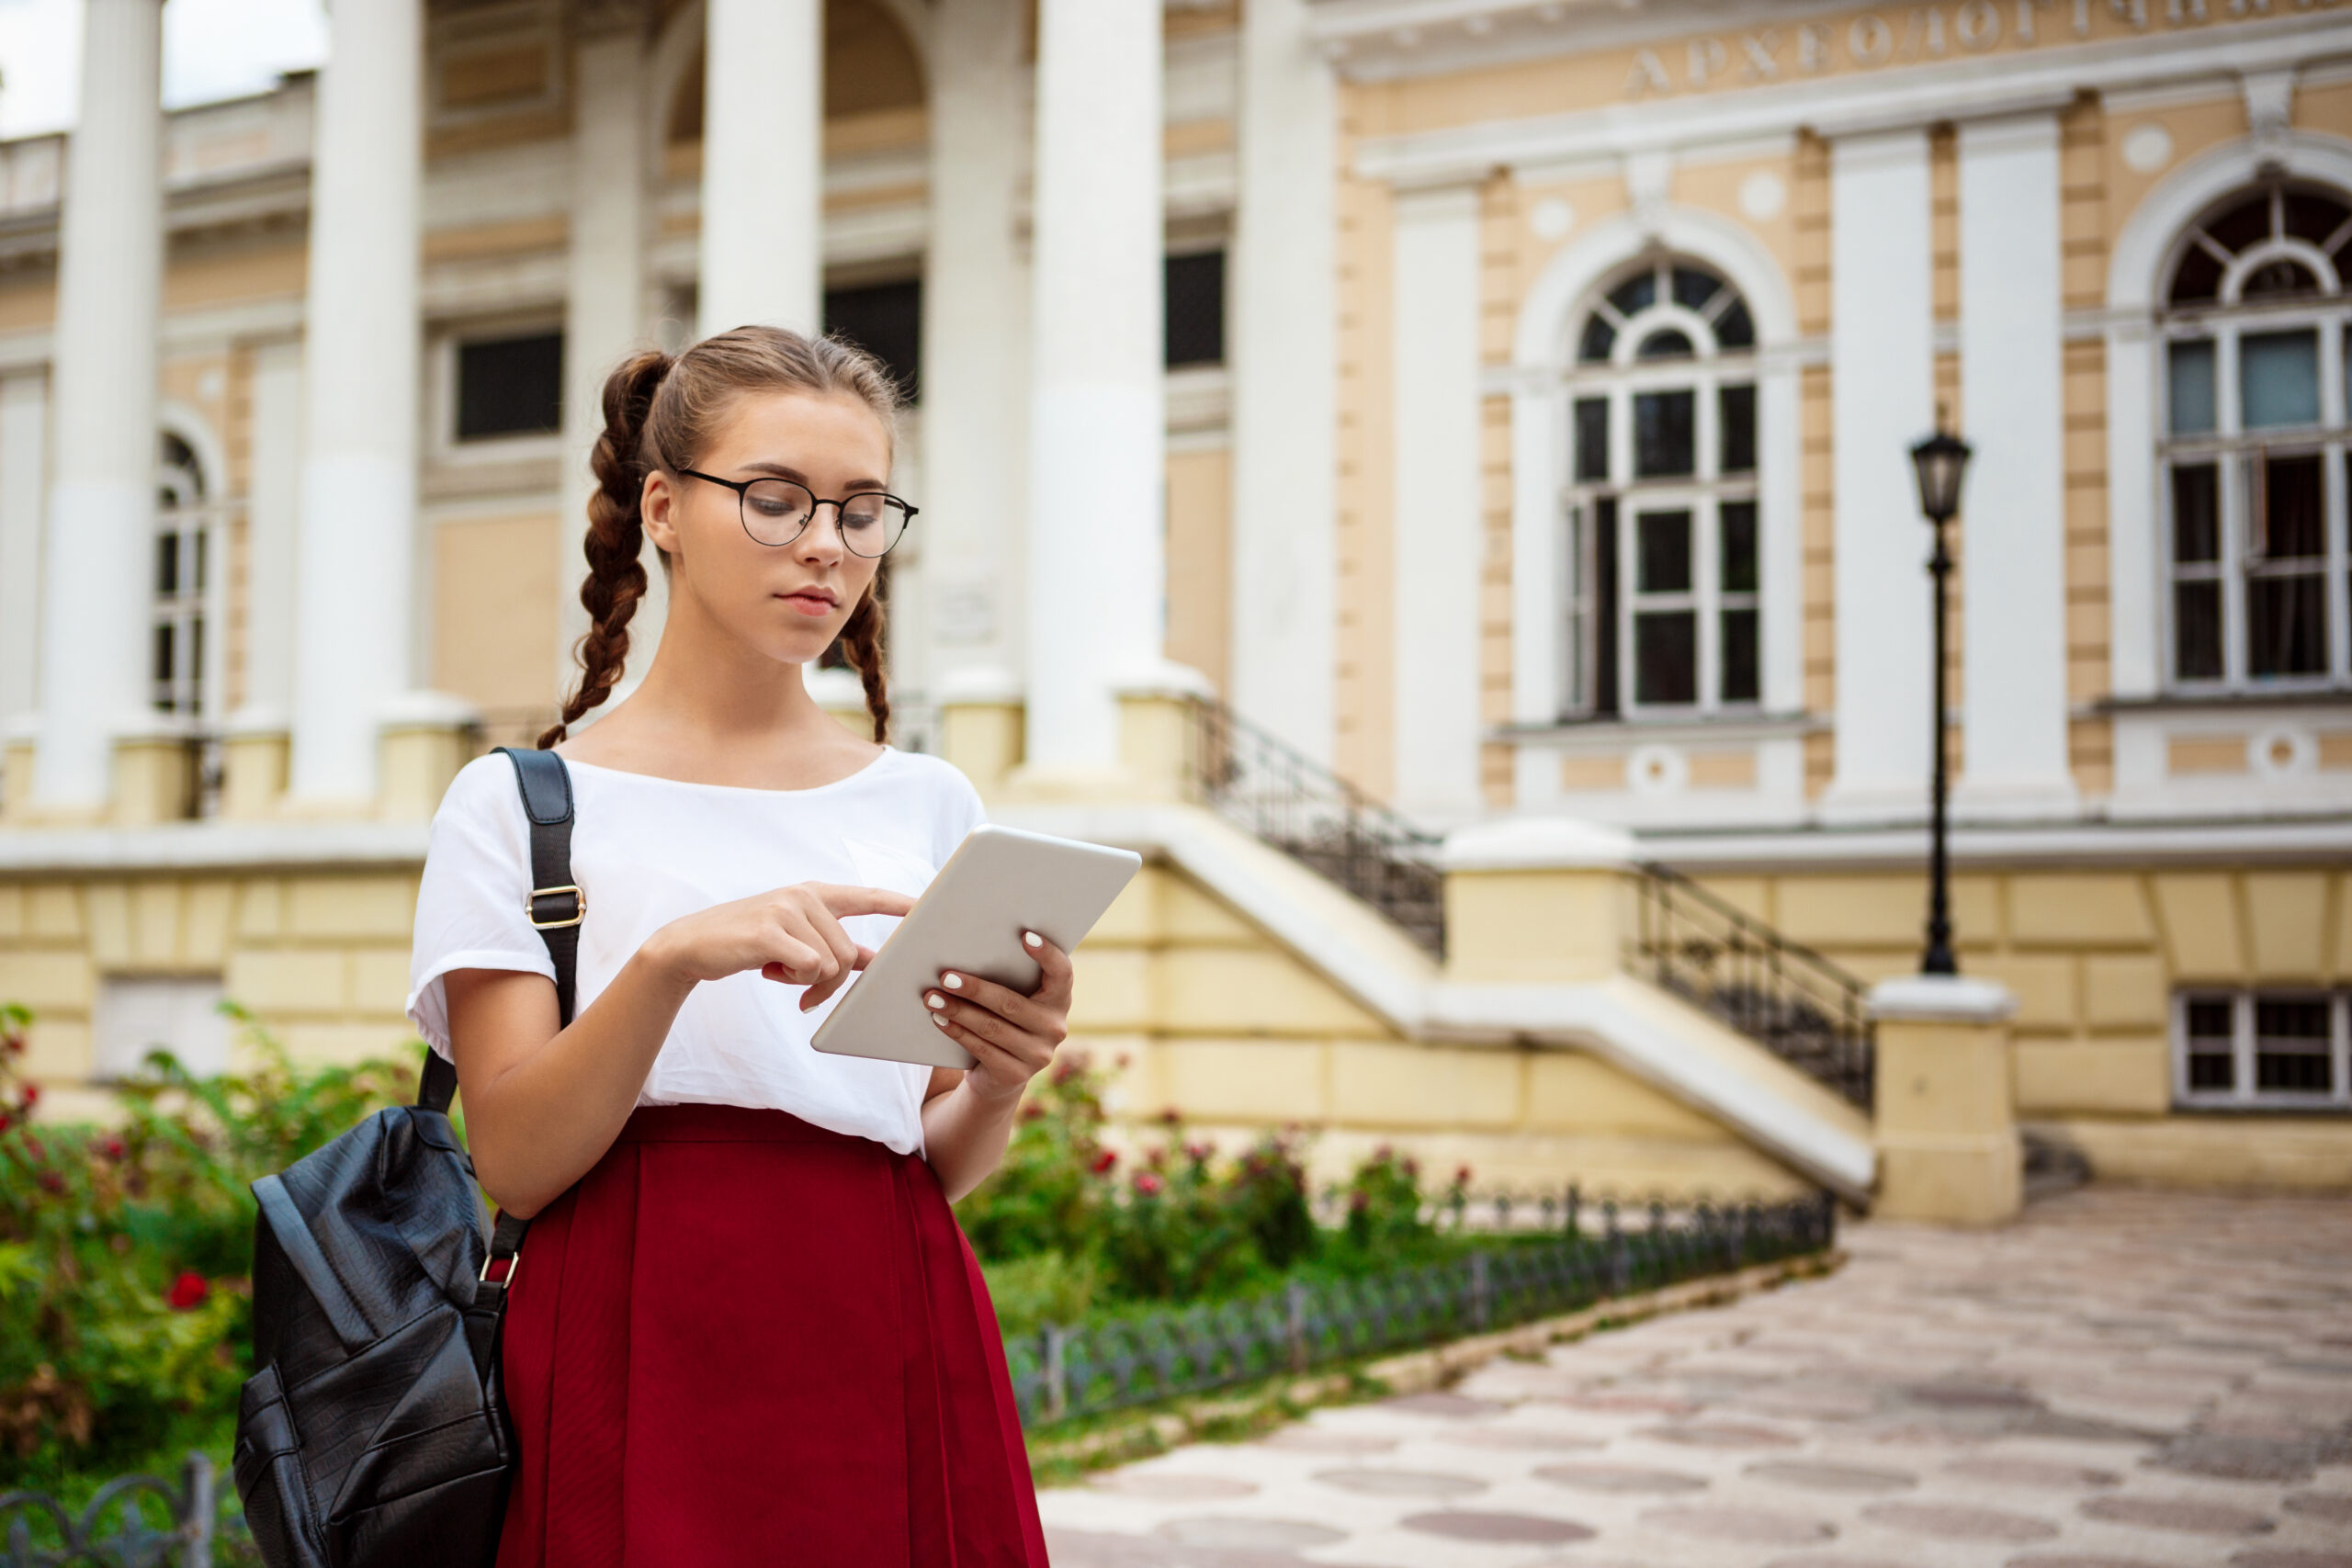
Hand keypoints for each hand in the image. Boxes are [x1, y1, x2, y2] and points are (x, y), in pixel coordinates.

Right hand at [646, 883, 915, 1010]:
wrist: (692, 945)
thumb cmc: (749, 945)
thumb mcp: (794, 940)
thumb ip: (833, 946)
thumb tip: (872, 961)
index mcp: (814, 894)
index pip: (867, 896)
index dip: (899, 904)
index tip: (928, 907)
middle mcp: (805, 895)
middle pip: (848, 954)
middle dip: (830, 983)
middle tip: (802, 990)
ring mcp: (787, 909)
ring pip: (832, 964)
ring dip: (809, 982)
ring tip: (779, 972)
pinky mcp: (771, 930)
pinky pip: (810, 968)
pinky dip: (794, 980)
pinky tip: (769, 972)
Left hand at [922, 932, 1071, 1103]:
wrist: (1001, 1076)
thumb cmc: (1004, 1022)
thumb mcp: (1015, 1001)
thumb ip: (1008, 979)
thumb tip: (966, 951)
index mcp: (1059, 1001)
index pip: (1062, 974)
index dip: (1048, 954)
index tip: (1025, 935)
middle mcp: (1055, 1028)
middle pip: (1011, 1003)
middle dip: (975, 989)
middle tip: (946, 977)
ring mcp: (1038, 1055)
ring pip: (992, 1027)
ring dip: (958, 1011)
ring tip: (932, 998)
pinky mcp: (1015, 1075)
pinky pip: (981, 1048)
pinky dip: (957, 1032)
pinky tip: (939, 1020)